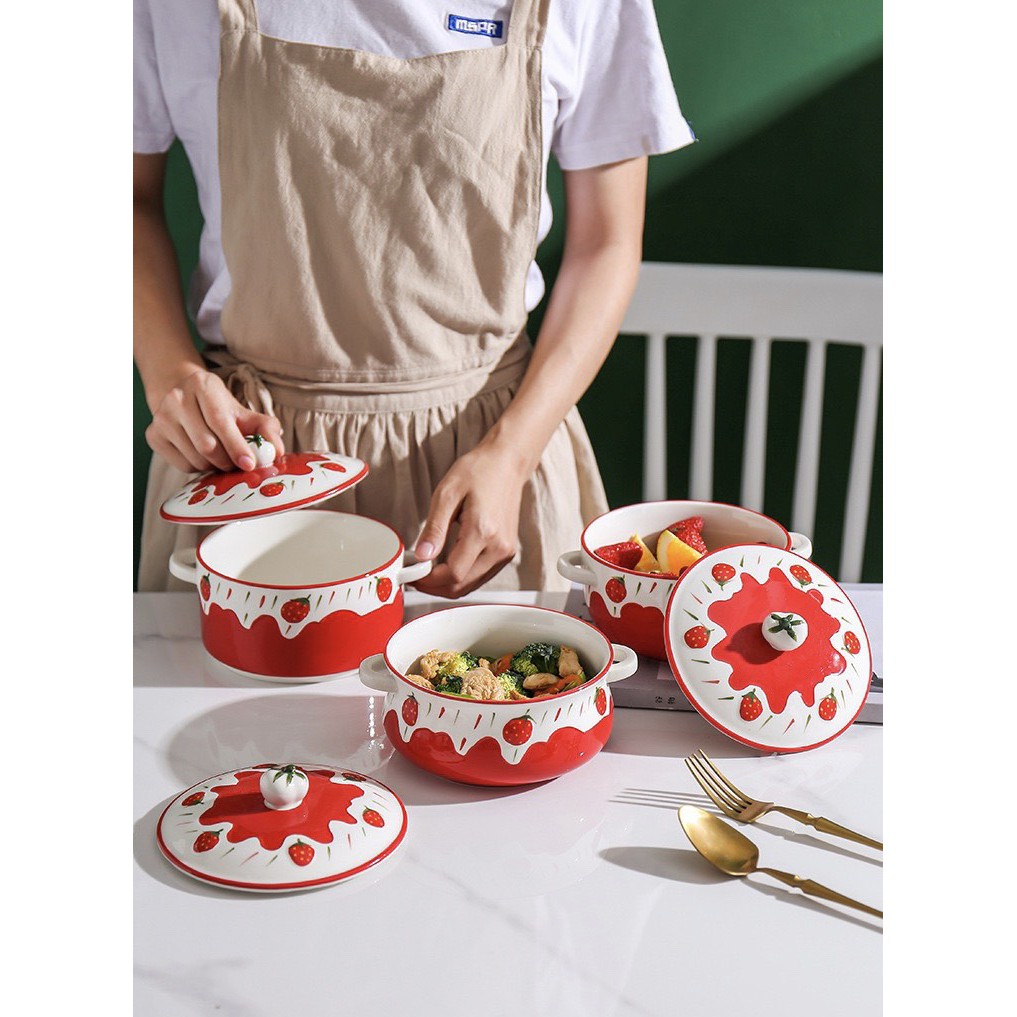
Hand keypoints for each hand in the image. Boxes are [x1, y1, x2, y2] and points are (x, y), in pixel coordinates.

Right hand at [145, 367, 284, 472]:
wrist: (182, 396)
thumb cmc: (219, 407)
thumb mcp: (244, 411)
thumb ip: (266, 428)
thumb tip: (278, 451)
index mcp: (203, 386)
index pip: (220, 421)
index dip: (236, 445)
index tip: (250, 464)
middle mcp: (177, 398)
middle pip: (207, 445)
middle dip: (227, 461)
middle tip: (237, 463)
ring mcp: (161, 417)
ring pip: (195, 458)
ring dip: (214, 466)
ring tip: (221, 457)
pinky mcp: (153, 435)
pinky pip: (182, 465)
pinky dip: (198, 468)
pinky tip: (202, 456)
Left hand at [410, 442, 527, 597]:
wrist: (507, 463)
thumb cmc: (478, 471)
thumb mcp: (447, 494)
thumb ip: (434, 528)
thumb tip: (422, 556)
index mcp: (483, 531)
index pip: (453, 574)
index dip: (428, 580)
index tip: (412, 574)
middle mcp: (499, 547)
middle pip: (462, 586)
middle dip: (435, 587)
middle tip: (415, 576)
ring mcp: (506, 552)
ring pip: (471, 585)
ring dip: (447, 585)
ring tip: (428, 571)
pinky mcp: (507, 552)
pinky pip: (481, 576)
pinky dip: (462, 577)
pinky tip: (447, 565)